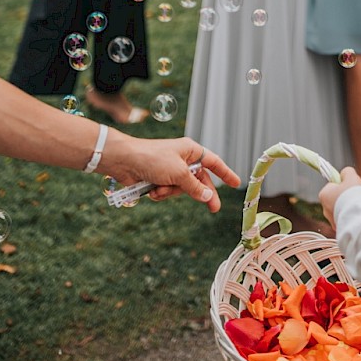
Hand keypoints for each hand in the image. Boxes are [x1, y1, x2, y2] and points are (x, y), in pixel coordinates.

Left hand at [104, 135, 239, 209]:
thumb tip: (208, 196)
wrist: (124, 161)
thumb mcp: (178, 173)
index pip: (214, 162)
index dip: (225, 173)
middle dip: (199, 193)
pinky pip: (168, 192)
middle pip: (199, 180)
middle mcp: (183, 159)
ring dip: (171, 192)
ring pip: (182, 189)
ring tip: (160, 189)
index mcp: (191, 150)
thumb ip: (194, 186)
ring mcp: (171, 170)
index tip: (236, 183)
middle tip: (213, 209)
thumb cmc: (152, 159)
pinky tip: (152, 190)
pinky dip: (161, 193)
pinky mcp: (159, 179)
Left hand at [319, 165, 360, 227]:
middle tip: (357, 195)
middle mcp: (324, 209)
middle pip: (337, 198)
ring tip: (360, 205)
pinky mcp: (340, 229)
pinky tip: (359, 214)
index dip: (343, 184)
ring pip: (342, 209)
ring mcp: (332, 220)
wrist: (360, 217)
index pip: (332, 185)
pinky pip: (346, 219)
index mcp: (324, 194)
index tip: (351, 185)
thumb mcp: (351, 176)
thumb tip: (345, 173)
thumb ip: (346, 172)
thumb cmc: (353, 195)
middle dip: (347, 196)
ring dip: (349, 207)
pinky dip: (352, 216)